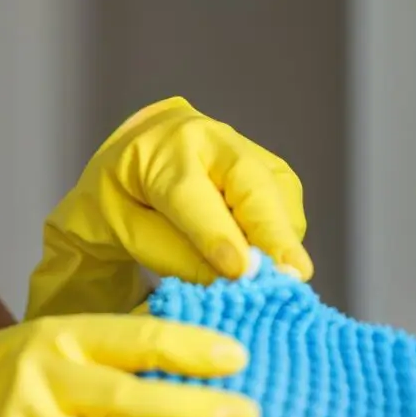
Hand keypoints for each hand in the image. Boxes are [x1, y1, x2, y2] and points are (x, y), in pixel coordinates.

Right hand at [0, 311, 258, 416]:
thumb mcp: (50, 347)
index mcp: (61, 338)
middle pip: (128, 395)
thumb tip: (202, 350)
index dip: (191, 348)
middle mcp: (43, 379)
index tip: (241, 359)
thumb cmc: (4, 381)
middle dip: (193, 408)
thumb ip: (113, 351)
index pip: (136, 339)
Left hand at [26, 97, 310, 319]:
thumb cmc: (123, 197)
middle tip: (293, 275)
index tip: (239, 270)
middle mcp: (208, 138)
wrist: (134, 157)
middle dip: (272, 231)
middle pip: (250, 183)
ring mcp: (243, 147)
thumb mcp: (126, 229)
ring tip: (271, 276)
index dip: (216, 233)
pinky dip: (282, 233)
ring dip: (281, 237)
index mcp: (159, 152)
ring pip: (277, 192)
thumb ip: (173, 253)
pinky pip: (285, 201)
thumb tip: (230, 278)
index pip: (189, 194)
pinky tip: (264, 254)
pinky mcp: (268, 164)